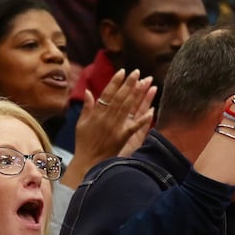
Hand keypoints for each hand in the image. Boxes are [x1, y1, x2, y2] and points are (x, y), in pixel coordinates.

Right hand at [65, 68, 155, 184]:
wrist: (88, 162)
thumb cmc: (83, 143)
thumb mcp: (81, 124)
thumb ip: (87, 108)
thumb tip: (88, 91)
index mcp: (96, 114)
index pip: (106, 94)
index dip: (115, 82)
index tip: (122, 71)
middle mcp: (106, 118)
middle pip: (119, 98)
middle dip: (129, 84)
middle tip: (137, 72)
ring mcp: (115, 127)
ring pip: (128, 108)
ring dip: (137, 94)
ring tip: (144, 82)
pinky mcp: (122, 137)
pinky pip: (134, 126)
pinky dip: (143, 119)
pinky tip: (152, 110)